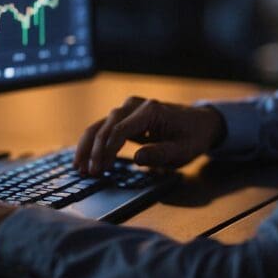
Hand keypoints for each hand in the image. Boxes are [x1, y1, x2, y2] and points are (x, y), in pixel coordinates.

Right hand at [73, 96, 225, 174]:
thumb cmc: (192, 137)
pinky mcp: (123, 116)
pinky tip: (84, 158)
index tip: (101, 168)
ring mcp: (126, 108)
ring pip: (99, 125)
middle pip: (105, 126)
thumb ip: (161, 153)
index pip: (121, 129)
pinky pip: (103, 128)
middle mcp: (134, 105)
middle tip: (88, 173)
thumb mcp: (184, 150)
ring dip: (87, 147)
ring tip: (78, 167)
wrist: (199, 122)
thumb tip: (136, 158)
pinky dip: (92, 144)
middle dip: (94, 151)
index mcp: (150, 110)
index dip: (108, 150)